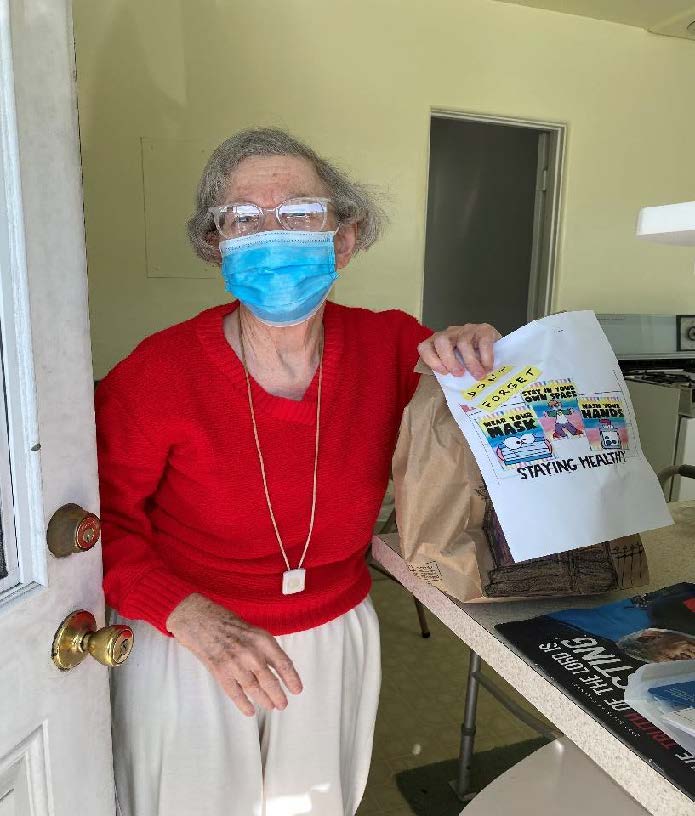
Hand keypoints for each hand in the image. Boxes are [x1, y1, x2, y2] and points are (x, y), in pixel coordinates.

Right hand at [166, 593, 302, 716]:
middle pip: (270, 681)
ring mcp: (235, 664)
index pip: (283, 664)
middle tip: (283, 704)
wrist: (200, 620)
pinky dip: (243, 704)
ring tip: (270, 707)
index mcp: (262, 640)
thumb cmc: (228, 623)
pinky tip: (250, 710)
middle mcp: (251, 653)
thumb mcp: (254, 631)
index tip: (297, 690)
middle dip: (278, 695)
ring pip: (254, 689)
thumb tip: (280, 668)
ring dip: (264, 700)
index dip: (292, 679)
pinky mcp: (220, 672)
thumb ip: (266, 649)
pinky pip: (235, 693)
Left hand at [418, 323, 501, 379]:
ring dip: (471, 362)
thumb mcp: (457, 367)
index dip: (431, 360)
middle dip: (449, 360)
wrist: (496, 349)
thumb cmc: (471, 362)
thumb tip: (453, 392)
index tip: (444, 373)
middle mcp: (450, 334)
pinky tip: (488, 367)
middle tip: (459, 374)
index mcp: (438, 343)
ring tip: (479, 376)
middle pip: (442, 342)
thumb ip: (450, 373)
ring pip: (463, 343)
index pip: (425, 347)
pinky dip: (485, 356)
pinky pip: (482, 341)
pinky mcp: (484, 330)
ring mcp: (467, 330)